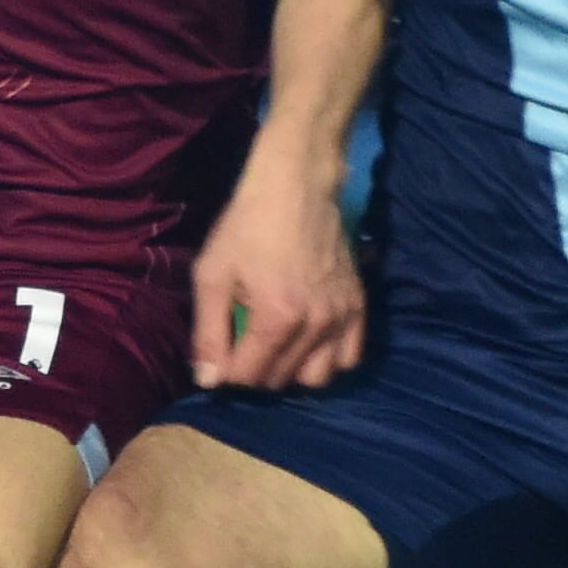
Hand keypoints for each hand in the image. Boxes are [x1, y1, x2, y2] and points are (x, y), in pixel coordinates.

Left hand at [191, 160, 365, 391]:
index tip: (219, 355)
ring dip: (292, 372)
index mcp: (277, 318)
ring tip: (277, 347)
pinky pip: (349, 358)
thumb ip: (208, 332)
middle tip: (242, 347)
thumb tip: (208, 382)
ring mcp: (342, 318)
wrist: (297, 186)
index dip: (226, 374)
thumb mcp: (211, 273)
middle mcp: (315, 326)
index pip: (248, 378)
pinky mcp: (359, 306)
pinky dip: (328, 359)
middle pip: (280, 381)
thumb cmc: (247, 226)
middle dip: (255, 373)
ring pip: (317, 378)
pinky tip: (309, 343)